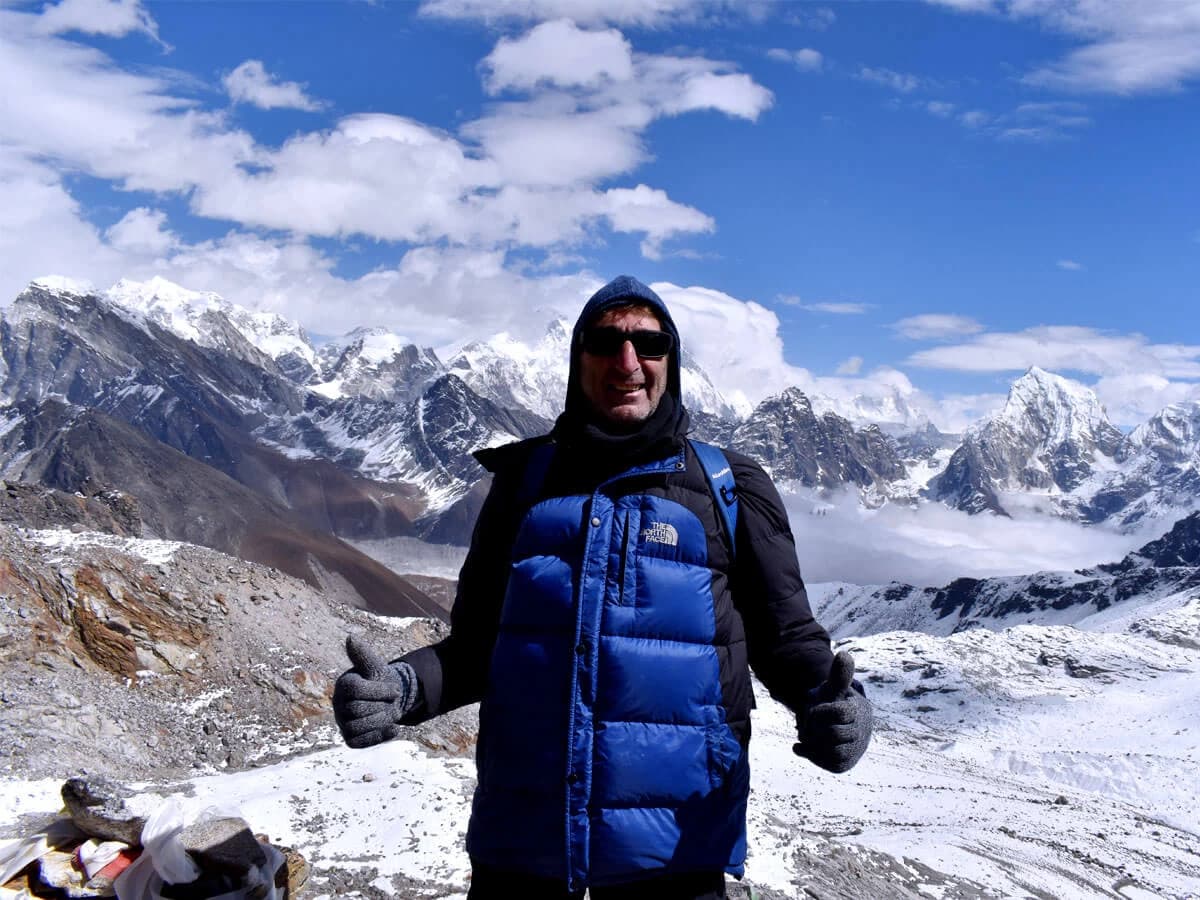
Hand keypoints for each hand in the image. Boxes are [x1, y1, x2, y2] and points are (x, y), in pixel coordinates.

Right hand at [332, 635, 417, 748]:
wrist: (387, 699)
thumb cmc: (379, 680)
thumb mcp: (375, 666)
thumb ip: (363, 654)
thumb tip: (350, 637)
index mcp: (343, 684)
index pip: (355, 690)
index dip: (379, 691)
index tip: (396, 691)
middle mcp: (338, 705)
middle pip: (358, 710)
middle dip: (382, 707)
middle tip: (394, 703)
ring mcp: (342, 723)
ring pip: (359, 727)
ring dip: (382, 721)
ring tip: (392, 713)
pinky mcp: (350, 739)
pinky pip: (361, 743)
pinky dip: (380, 736)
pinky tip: (394, 729)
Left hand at [793, 651, 871, 772]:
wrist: (836, 724)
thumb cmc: (833, 702)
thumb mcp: (833, 688)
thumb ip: (839, 674)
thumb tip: (844, 654)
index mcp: (858, 710)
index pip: (837, 713)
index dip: (818, 713)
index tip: (814, 711)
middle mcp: (860, 731)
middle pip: (831, 734)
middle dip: (813, 728)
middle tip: (810, 724)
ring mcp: (854, 749)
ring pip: (829, 751)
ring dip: (811, 742)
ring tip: (808, 734)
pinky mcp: (844, 763)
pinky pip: (826, 763)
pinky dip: (809, 754)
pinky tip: (801, 747)